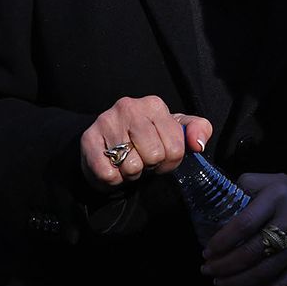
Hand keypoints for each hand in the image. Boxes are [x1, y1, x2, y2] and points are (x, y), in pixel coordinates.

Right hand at [78, 96, 212, 189]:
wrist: (106, 145)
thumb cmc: (147, 139)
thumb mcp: (175, 131)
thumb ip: (197, 130)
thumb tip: (198, 144)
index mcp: (154, 105)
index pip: (176, 147)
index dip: (170, 161)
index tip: (160, 156)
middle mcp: (129, 107)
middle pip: (154, 156)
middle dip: (150, 167)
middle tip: (142, 160)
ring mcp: (106, 121)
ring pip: (131, 167)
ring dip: (131, 174)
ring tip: (127, 162)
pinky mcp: (88, 139)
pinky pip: (109, 174)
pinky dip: (113, 180)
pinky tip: (112, 167)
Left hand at [201, 173, 286, 285]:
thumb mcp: (265, 179)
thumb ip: (241, 188)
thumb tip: (217, 208)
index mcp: (277, 197)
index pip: (245, 223)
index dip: (223, 241)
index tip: (207, 251)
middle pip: (253, 251)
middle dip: (225, 266)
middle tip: (207, 270)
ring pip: (266, 272)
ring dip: (238, 282)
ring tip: (220, 282)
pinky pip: (285, 285)